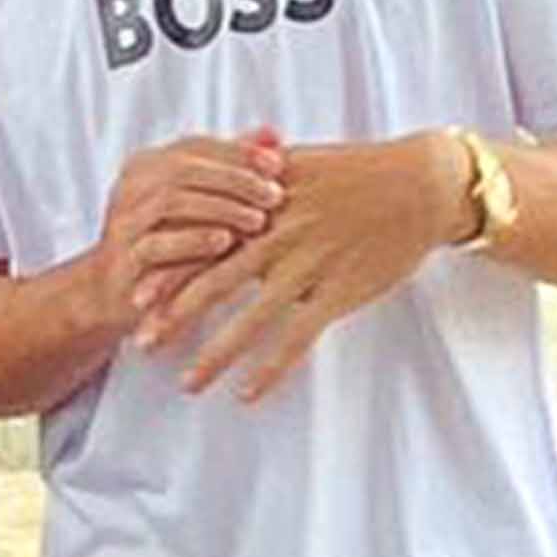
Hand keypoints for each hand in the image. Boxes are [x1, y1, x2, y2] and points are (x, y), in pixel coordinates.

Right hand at [92, 130, 288, 333]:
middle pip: (184, 168)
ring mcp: (122, 220)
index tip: (278, 163)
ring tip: (257, 221)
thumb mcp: (200, 203)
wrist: (116, 292)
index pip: (197, 145)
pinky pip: (156, 244)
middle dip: (235, 180)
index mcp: (147, 164)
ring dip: (220, 209)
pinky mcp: (122, 259)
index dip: (239, 150)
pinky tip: (223, 242)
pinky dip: (192, 241)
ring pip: (171, 201)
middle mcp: (130, 185)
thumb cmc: (169, 242)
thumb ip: (230, 167)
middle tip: (275, 196)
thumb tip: (274, 133)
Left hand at [143, 134, 478, 402]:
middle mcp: (277, 236)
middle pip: (213, 283)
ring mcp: (308, 266)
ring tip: (187, 383)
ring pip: (250, 320)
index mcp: (262, 204)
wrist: (420, 182)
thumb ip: (256, 173)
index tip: (136, 295)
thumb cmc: (360, 171)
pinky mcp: (340, 291)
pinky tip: (248, 393)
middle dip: (173, 316)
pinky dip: (271, 368)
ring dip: (215, 354)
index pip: (203, 242)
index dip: (168, 271)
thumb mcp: (300, 162)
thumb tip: (223, 172)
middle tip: (142, 343)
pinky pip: (298, 338)